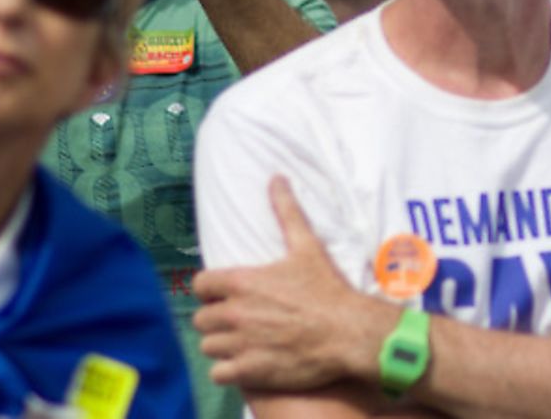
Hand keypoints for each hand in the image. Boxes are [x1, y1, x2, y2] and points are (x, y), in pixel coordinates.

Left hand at [193, 177, 391, 390]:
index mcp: (241, 282)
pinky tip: (247, 362)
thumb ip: (286, 212)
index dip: (212, 290)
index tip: (229, 294)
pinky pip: (219, 372)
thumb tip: (276, 178)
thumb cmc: (328, 289)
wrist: (349, 332)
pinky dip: (229, 369)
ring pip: (208, 346)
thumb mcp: (307, 247)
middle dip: (218, 318)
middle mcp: (233, 313)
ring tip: (244, 342)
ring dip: (223, 344)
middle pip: (202, 318)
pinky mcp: (247, 370)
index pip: (200, 285)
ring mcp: (239, 344)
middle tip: (241, 320)